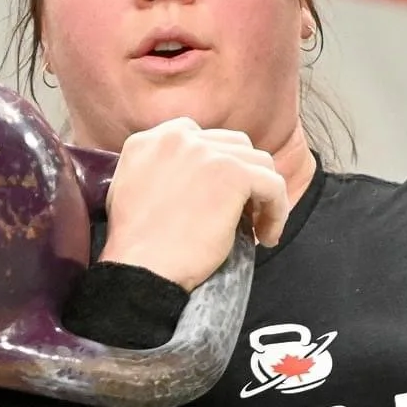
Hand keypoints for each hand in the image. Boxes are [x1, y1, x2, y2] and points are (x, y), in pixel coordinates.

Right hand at [98, 118, 288, 291]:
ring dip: (263, 193)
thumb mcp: (129, 192)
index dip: (216, 165)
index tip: (221, 194)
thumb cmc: (135, 246)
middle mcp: (177, 137)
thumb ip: (157, 172)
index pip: (199, 138)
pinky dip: (277, 210)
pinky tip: (268, 235)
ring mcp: (206, 152)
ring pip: (257, 162)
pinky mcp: (233, 174)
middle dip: (243, 177)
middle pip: (232, 145)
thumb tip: (193, 179)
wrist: (141, 268)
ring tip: (258, 226)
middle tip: (244, 212)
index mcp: (149, 140)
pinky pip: (273, 185)